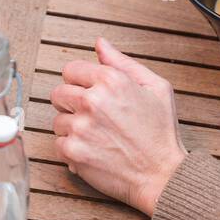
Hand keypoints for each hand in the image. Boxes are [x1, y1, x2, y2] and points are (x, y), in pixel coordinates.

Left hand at [50, 38, 187, 216]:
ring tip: (97, 137)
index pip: (71, 69)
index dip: (81, 81)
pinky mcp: (74, 151)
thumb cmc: (161, 133)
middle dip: (72, 103)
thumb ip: (123, 62)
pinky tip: (93, 151)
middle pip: (58, 93)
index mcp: (111, 80)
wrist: (162, 176)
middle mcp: (92, 100)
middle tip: (93, 117)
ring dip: (72, 128)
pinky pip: (59, 144)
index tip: (91, 93)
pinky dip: (72, 150)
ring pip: (58, 120)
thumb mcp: (155, 87)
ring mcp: (81, 127)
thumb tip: (100, 43)